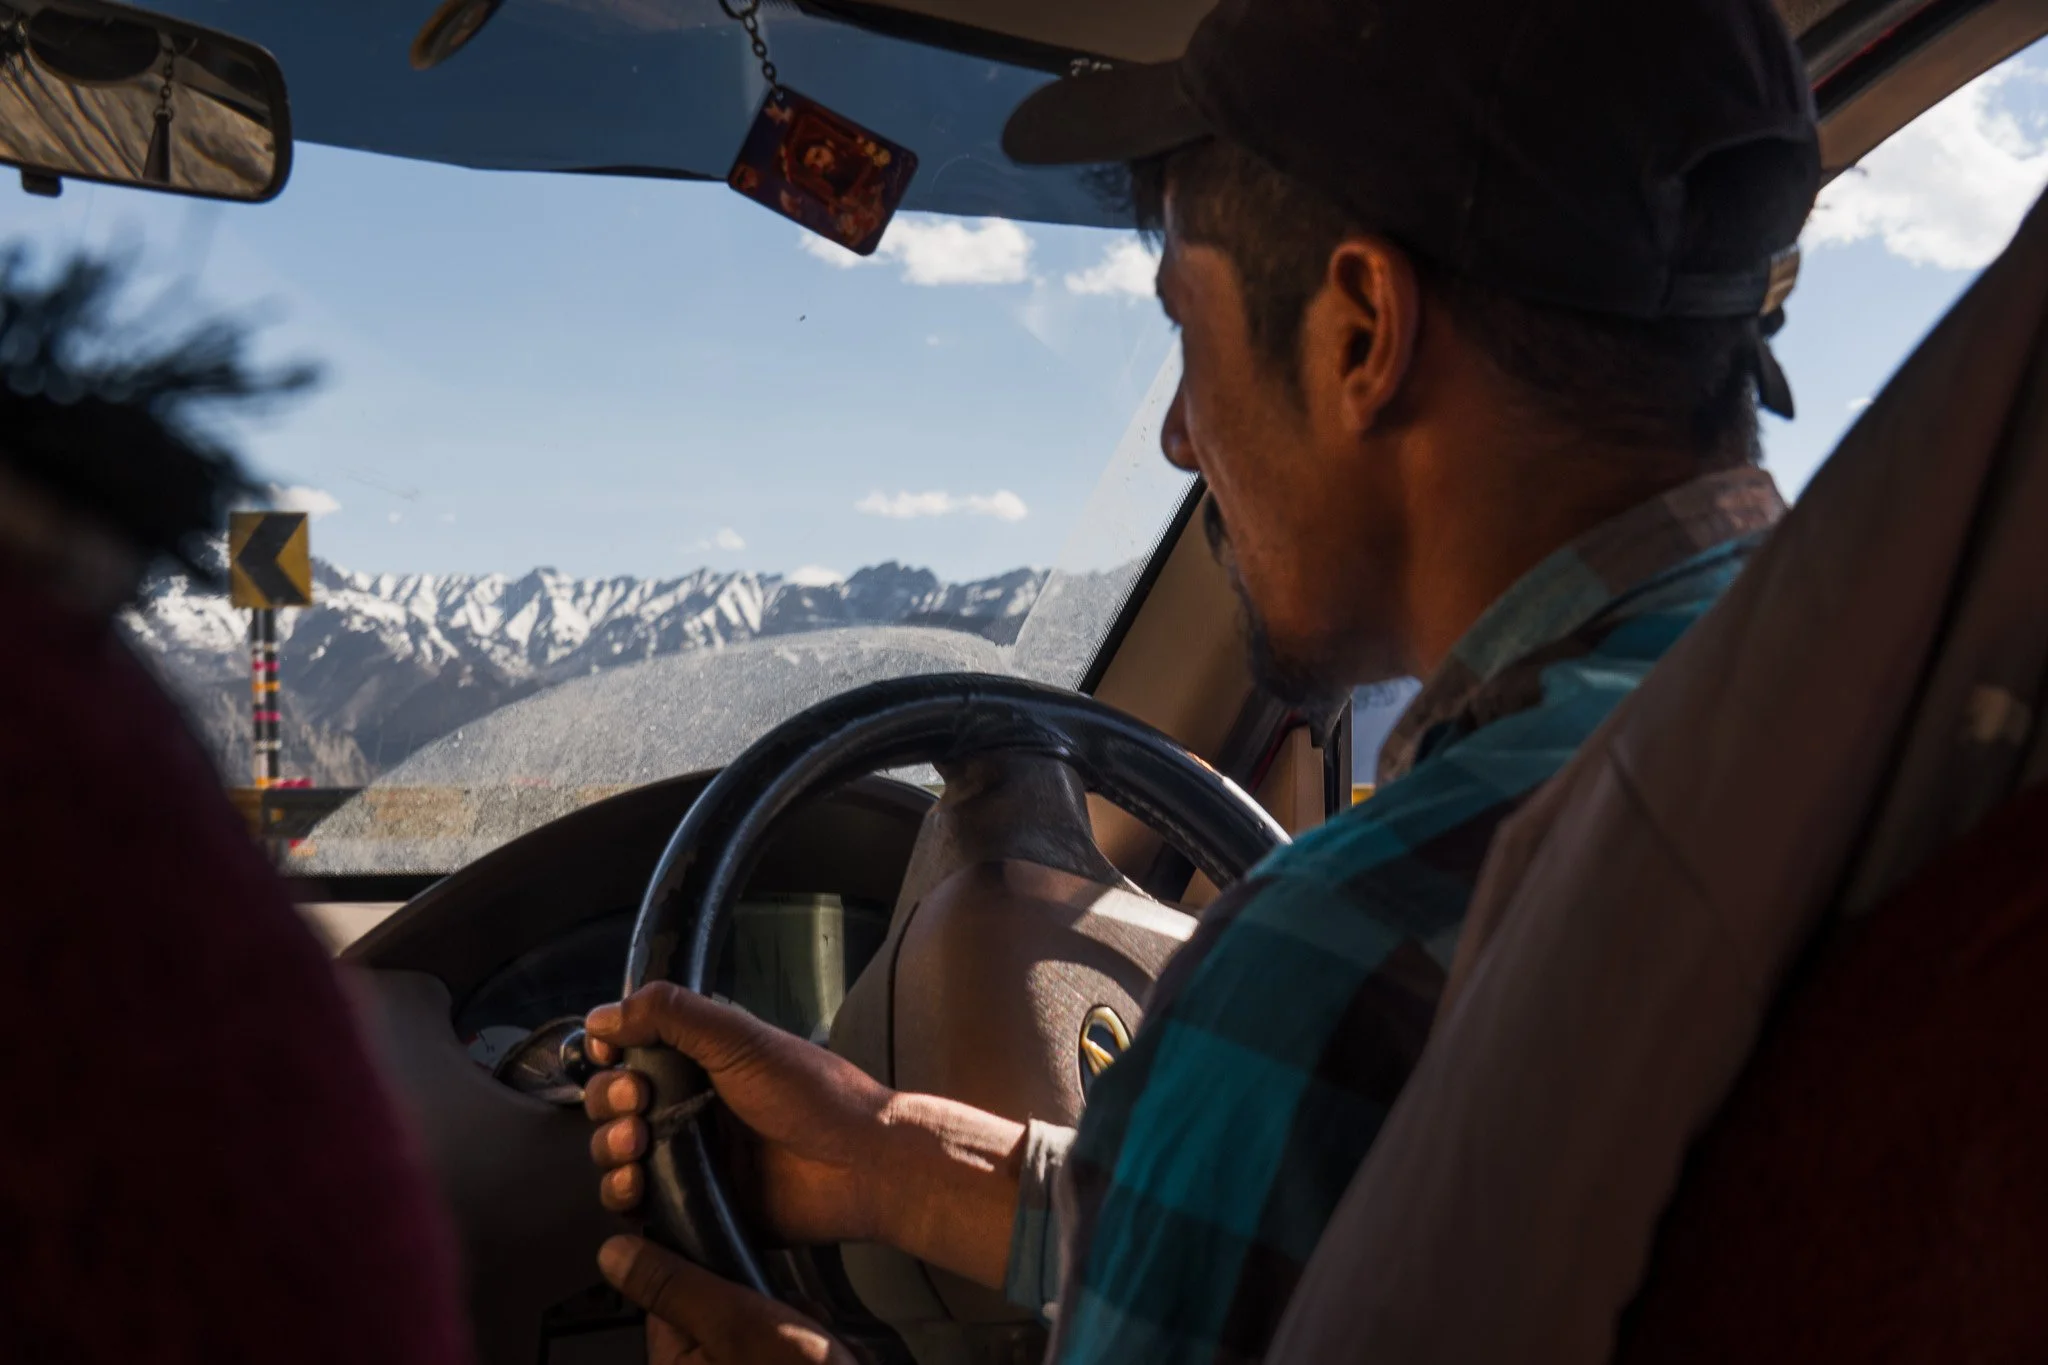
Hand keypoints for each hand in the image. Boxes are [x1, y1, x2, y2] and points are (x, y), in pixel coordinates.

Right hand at [584, 982, 895, 1246]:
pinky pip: (638, 1207)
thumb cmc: (813, 1096)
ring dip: (609, 1149)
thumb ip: (675, 1016)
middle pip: (614, 1102)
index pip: (630, 1052)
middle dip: (609, 1100)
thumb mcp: (743, 1040)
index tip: (607, 1051)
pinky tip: (636, 1189)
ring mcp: (690, 1159)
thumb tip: (604, 1013)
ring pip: (617, 1155)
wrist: (861, 1167)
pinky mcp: (693, 1207)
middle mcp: (690, 1107)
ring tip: (636, 1148)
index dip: (610, 1051)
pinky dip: (623, 1199)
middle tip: (637, 1102)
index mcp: (701, 1062)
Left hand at [599, 1234, 853, 1364]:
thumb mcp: (736, 1325)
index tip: (739, 1266)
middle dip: (764, 1298)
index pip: (671, 1289)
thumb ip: (677, 1285)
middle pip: (722, 1302)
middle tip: (788, 1316)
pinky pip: (785, 1344)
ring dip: (792, 1318)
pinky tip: (822, 1353)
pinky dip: (808, 1342)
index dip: (710, 1267)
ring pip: (760, 1321)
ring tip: (812, 1341)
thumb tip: (615, 1253)